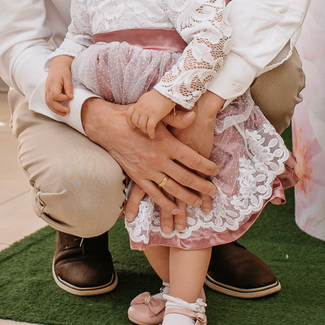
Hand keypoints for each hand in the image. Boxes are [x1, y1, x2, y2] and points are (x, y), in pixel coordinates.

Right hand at [46, 56, 74, 115]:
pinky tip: (59, 111)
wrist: (56, 67)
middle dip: (59, 108)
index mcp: (52, 84)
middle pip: (51, 101)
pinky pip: (48, 102)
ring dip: (56, 110)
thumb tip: (71, 97)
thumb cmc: (62, 71)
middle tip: (68, 111)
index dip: (62, 98)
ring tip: (64, 114)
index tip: (70, 97)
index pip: (55, 95)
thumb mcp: (67, 77)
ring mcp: (46, 91)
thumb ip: (68, 87)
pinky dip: (53, 108)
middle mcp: (47, 89)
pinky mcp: (47, 93)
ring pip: (48, 103)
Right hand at [82, 97, 216, 224]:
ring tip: (198, 202)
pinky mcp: (138, 177)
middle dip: (202, 186)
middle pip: (185, 177)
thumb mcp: (157, 116)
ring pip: (172, 188)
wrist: (109, 127)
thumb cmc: (135, 120)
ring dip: (187, 197)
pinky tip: (175, 209)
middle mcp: (158, 159)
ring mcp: (148, 170)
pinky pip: (153, 194)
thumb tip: (194, 116)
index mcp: (166, 144)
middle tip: (213, 191)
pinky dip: (165, 203)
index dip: (206, 166)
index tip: (216, 171)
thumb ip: (177, 118)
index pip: (192, 159)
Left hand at [127, 90, 175, 137]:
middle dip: (139, 127)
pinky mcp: (154, 115)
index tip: (133, 126)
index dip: (129, 122)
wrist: (168, 92)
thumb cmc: (159, 95)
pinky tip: (152, 136)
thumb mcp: (146, 98)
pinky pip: (150, 127)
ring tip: (149, 132)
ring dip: (145, 131)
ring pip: (141, 126)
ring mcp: (147, 112)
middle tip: (144, 129)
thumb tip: (140, 112)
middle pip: (135, 121)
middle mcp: (140, 108)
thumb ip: (141, 105)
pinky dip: (151, 133)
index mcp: (138, 103)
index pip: (128, 114)